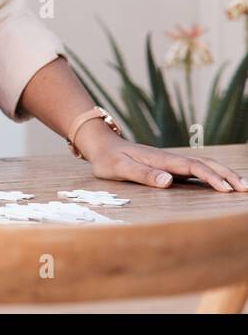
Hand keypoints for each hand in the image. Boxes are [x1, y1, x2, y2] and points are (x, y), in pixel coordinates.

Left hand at [80, 132, 247, 191]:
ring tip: (242, 186)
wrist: (100, 145)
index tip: (227, 189)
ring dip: (223, 173)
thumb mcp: (120, 169)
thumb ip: (143, 174)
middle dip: (226, 174)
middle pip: (205, 163)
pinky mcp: (168, 166)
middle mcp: (170, 159)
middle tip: (246, 188)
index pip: (193, 167)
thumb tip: (169, 181)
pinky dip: (212, 174)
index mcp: (162, 160)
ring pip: (203, 165)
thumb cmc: (108, 159)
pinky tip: (220, 183)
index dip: (211, 177)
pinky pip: (195, 170)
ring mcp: (170, 162)